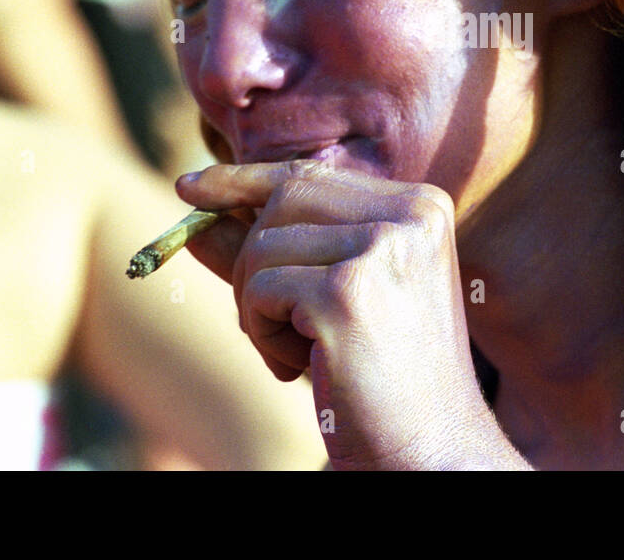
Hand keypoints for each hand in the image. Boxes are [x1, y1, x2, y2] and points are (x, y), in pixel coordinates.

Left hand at [176, 161, 523, 469]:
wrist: (433, 448)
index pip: (313, 174)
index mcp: (419, 207)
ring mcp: (381, 249)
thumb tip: (194, 199)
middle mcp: (410, 215)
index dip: (244, 179)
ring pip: (262, 246)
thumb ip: (271, 245)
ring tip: (299, 354)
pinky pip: (259, 290)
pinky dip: (262, 335)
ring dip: (257, 308)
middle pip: (283, 200)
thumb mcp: (327, 298)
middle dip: (251, 261)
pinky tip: (302, 369)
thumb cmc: (381, 377)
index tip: (190, 187)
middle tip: (269, 323)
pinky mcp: (347, 293)